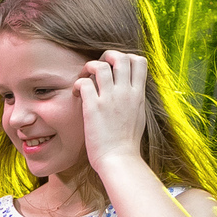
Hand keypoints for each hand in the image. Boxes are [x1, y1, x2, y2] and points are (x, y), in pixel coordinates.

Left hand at [76, 50, 148, 173]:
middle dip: (106, 56)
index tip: (116, 68)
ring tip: (84, 78)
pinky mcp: (93, 108)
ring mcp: (109, 99)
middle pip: (120, 57)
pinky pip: (84, 83)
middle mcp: (125, 93)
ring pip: (100, 66)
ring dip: (89, 67)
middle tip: (97, 68)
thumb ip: (136, 99)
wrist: (119, 159)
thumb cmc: (127, 143)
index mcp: (138, 94)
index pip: (139, 61)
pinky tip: (77, 94)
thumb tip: (133, 89)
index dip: (126, 57)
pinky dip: (78, 84)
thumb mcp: (139, 115)